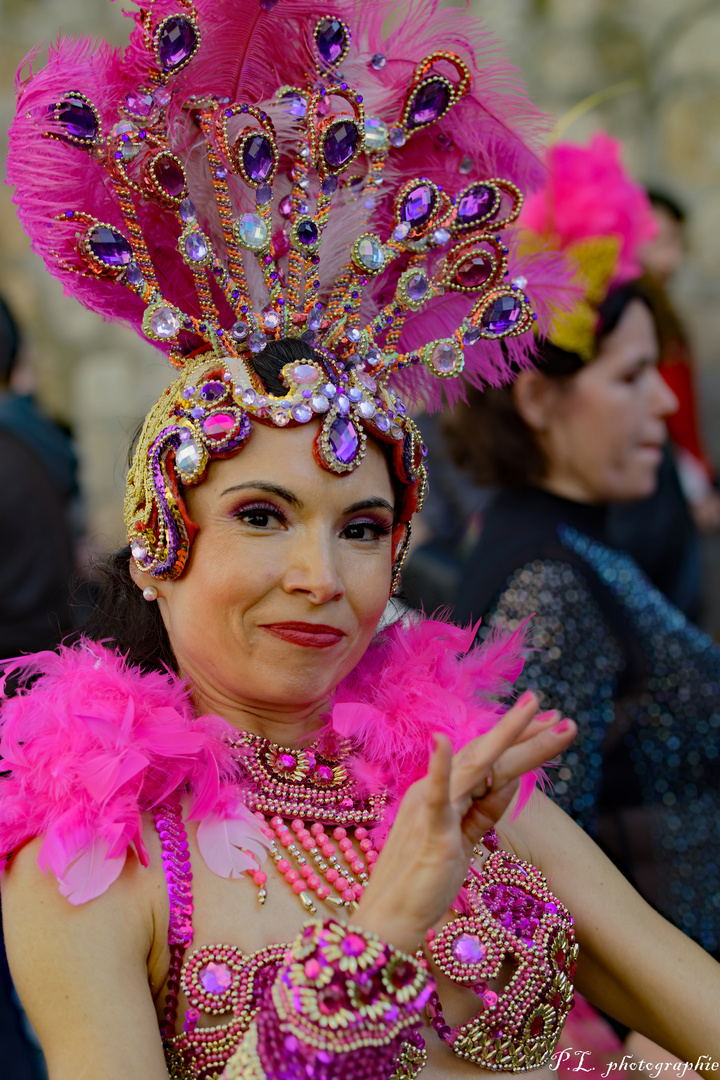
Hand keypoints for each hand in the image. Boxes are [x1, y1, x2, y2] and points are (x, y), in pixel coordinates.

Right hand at [354, 692, 575, 952]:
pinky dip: (438, 767)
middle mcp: (435, 790)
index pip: (487, 758)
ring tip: (533, 708)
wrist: (392, 919)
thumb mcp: (464, 839)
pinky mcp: (431, 829)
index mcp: (444, 793)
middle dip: (525, 731)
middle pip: (488, 753)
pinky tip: (440, 741)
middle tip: (559, 712)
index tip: (550, 722)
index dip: (520, 739)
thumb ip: (484, 810)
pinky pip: (436, 795)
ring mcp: (431, 806)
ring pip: (477, 763)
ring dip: (508, 735)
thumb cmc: (425, 883)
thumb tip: (511, 782)